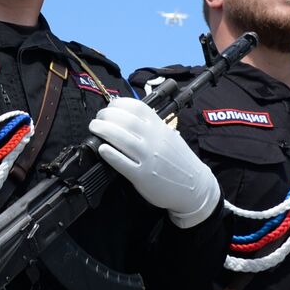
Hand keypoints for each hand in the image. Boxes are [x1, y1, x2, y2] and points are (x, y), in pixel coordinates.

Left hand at [89, 97, 219, 227]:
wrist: (195, 186)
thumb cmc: (179, 161)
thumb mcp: (169, 136)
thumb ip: (151, 126)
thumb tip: (128, 115)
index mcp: (160, 127)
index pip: (137, 107)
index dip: (118, 104)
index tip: (109, 106)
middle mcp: (154, 139)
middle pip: (126, 120)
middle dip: (106, 115)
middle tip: (97, 119)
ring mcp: (149, 158)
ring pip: (122, 139)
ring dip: (103, 130)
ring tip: (95, 128)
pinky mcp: (143, 176)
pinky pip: (123, 163)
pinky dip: (111, 154)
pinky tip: (102, 149)